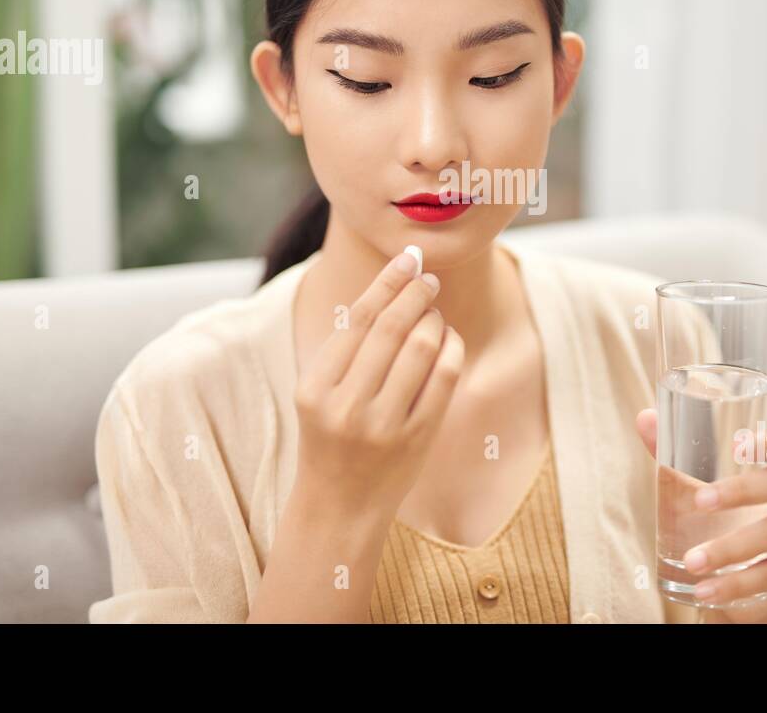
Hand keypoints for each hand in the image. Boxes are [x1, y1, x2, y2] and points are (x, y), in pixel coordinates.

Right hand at [293, 250, 464, 518]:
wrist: (339, 507)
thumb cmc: (331, 438)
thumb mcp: (320, 394)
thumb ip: (347, 348)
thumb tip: (389, 286)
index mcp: (314, 387)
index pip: (358, 319)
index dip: (387, 282)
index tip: (408, 259)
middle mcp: (346, 404)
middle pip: (392, 327)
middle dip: (416, 293)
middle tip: (429, 279)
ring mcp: (382, 424)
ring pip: (421, 347)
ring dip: (434, 320)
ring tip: (434, 314)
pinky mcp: (416, 438)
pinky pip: (444, 377)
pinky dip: (452, 348)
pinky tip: (449, 340)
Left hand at [636, 410, 766, 622]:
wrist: (742, 585)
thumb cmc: (724, 524)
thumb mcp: (700, 490)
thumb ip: (675, 455)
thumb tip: (646, 418)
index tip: (737, 446)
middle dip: (742, 490)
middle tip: (699, 501)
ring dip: (730, 549)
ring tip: (691, 562)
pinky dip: (736, 587)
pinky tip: (706, 592)